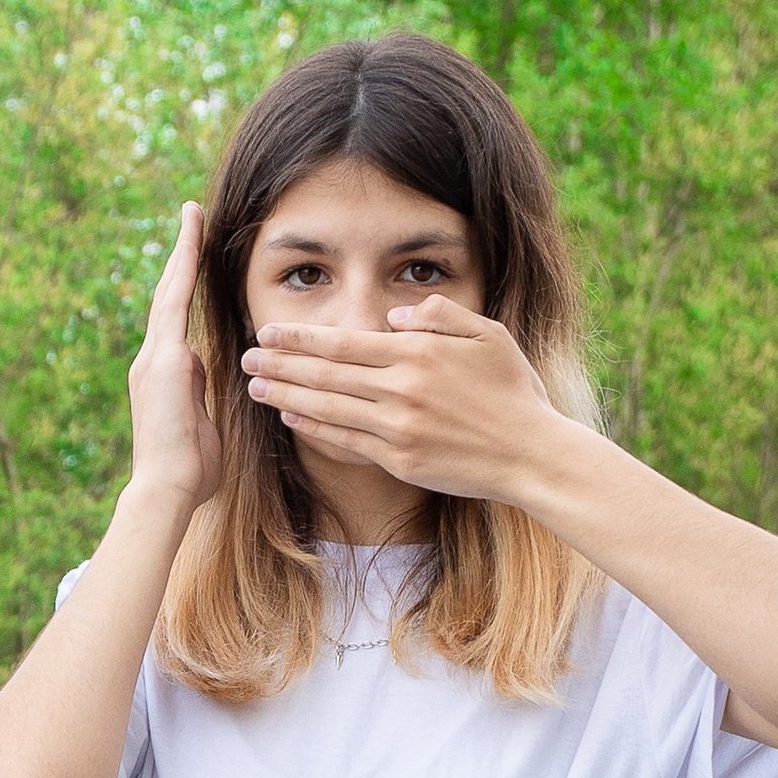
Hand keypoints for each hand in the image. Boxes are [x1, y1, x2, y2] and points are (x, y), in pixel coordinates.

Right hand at [127, 205, 220, 514]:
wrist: (166, 491)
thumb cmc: (190, 475)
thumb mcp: (205, 429)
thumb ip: (208, 402)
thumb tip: (219, 385)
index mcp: (164, 377)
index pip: (175, 322)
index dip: (185, 289)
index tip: (195, 260)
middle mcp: (152, 360)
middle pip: (168, 298)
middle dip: (181, 258)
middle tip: (191, 218)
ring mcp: (154, 357)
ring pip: (169, 292)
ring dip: (183, 252)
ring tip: (193, 215)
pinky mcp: (163, 358)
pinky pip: (175, 301)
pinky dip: (184, 267)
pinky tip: (194, 237)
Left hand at [241, 292, 559, 504]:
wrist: (532, 454)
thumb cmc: (513, 391)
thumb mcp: (488, 334)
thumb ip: (440, 316)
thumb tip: (396, 316)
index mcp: (418, 353)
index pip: (344, 342)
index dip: (301, 338)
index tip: (269, 331)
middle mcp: (401, 390)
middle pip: (326, 374)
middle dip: (280, 364)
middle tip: (245, 357)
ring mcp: (398, 428)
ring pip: (328, 408)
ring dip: (286, 396)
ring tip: (255, 387)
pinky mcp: (399, 461)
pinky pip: (345, 441)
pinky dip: (314, 429)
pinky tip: (290, 418)